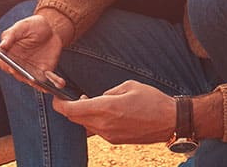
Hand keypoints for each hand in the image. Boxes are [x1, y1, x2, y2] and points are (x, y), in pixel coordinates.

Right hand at [0, 9, 74, 92]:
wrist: (50, 28)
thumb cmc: (32, 26)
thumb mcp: (21, 26)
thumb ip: (11, 35)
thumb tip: (2, 46)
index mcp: (9, 54)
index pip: (4, 64)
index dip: (8, 66)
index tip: (13, 68)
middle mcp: (19, 65)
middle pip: (19, 75)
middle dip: (25, 78)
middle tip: (31, 79)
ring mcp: (31, 70)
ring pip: (34, 81)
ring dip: (41, 85)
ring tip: (47, 87)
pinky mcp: (45, 71)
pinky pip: (49, 79)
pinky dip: (54, 82)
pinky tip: (60, 83)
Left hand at [52, 80, 175, 143]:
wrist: (170, 121)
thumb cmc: (152, 100)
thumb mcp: (128, 86)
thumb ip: (108, 92)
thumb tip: (98, 98)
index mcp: (106, 108)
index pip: (71, 110)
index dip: (59, 103)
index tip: (56, 96)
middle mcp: (104, 125)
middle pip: (74, 119)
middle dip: (69, 108)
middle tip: (74, 96)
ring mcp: (108, 135)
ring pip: (84, 126)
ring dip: (82, 115)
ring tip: (91, 103)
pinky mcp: (114, 140)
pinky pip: (95, 131)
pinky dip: (92, 121)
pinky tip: (103, 113)